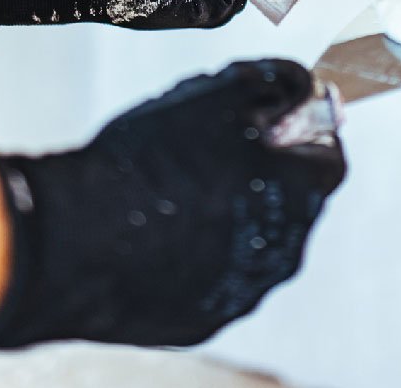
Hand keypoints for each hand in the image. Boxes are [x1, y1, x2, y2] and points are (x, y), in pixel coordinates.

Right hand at [0, 60, 345, 349]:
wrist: (71, 239)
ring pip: (252, 242)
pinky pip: (213, 276)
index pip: (329, 156)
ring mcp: (242, 291)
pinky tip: (157, 229)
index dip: (302, 130)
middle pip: (292, 201)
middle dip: (265, 172)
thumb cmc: (144, 166)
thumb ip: (274, 81)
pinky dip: (197, 253)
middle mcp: (282, 251)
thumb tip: (297, 85)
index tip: (276, 119)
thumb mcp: (217, 93)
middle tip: (215, 149)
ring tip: (174, 190)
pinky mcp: (202, 318)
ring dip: (231, 214)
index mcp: (297, 194)